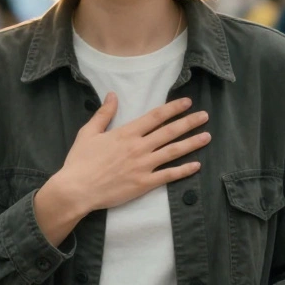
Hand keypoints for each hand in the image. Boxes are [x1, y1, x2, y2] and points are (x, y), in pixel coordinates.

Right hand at [35, 94, 207, 244]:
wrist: (77, 189)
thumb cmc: (80, 161)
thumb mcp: (88, 132)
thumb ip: (104, 113)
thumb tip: (112, 94)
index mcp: (126, 133)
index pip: (155, 116)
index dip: (173, 108)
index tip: (187, 102)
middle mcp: (138, 147)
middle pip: (169, 132)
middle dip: (189, 122)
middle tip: (205, 116)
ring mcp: (143, 166)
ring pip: (173, 152)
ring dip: (192, 143)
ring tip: (207, 136)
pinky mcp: (144, 184)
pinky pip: (168, 176)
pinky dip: (183, 170)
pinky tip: (196, 165)